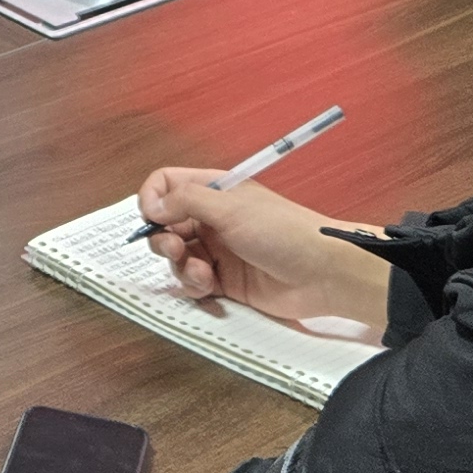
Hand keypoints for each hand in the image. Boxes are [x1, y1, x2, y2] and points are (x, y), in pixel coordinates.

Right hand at [134, 170, 394, 336]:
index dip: (152, 199)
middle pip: (165, 225)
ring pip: (176, 258)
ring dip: (181, 267)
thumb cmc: (282, 231)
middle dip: (163, 239)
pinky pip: (192, 283)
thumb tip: (151, 206)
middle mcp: (211, 219)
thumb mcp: (231, 208)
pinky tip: (209, 287)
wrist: (321, 274)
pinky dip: (193, 286)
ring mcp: (217, 251)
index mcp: (214, 191)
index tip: (153, 217)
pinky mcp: (224, 281)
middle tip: (177, 249)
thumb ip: (186, 201)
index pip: (167, 185)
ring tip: (203, 273)